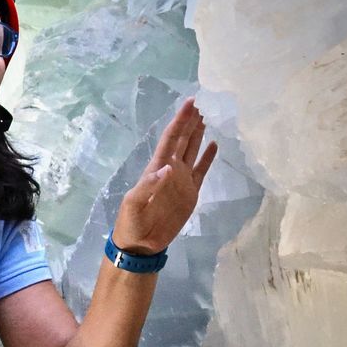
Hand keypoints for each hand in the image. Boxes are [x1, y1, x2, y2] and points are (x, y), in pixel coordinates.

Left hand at [112, 97, 217, 254]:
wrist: (141, 244)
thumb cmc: (132, 223)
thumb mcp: (134, 204)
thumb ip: (149, 185)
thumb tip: (170, 168)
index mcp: (156, 168)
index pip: (171, 139)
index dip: (180, 121)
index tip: (191, 103)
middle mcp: (171, 169)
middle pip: (182, 139)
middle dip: (191, 121)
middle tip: (203, 101)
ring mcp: (182, 180)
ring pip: (192, 150)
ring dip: (198, 133)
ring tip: (208, 115)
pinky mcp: (191, 193)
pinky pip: (201, 171)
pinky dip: (207, 157)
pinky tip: (214, 144)